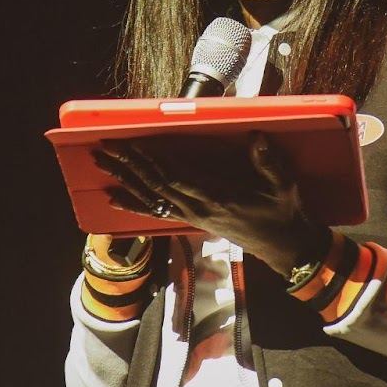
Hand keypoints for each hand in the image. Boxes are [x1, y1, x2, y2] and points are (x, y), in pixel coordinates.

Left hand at [92, 132, 330, 278]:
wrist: (285, 249)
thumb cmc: (284, 214)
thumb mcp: (284, 187)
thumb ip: (269, 163)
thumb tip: (256, 137)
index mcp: (217, 197)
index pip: (176, 176)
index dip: (153, 159)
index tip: (133, 142)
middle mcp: (198, 209)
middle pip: (155, 184)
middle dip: (129, 164)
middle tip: (104, 147)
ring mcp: (192, 217)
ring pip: (151, 197)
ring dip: (124, 180)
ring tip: (101, 165)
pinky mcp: (192, 222)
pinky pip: (158, 212)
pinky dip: (134, 205)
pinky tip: (115, 199)